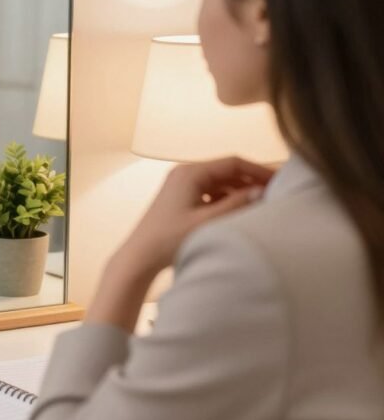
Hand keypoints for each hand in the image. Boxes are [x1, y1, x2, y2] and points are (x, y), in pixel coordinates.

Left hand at [115, 157, 274, 281]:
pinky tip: (238, 212)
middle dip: (250, 180)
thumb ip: (236, 204)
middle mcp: (184, 173)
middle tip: (275, 192)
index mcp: (190, 172)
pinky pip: (209, 192)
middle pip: (226, 170)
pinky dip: (225, 199)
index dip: (258, 170)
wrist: (139, 257)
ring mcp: (180, 185)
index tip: (280, 180)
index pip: (232, 162)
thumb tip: (261, 190)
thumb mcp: (208, 222)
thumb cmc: (169, 240)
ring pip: (218, 182)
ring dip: (238, 191)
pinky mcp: (179, 198)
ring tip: (260, 203)